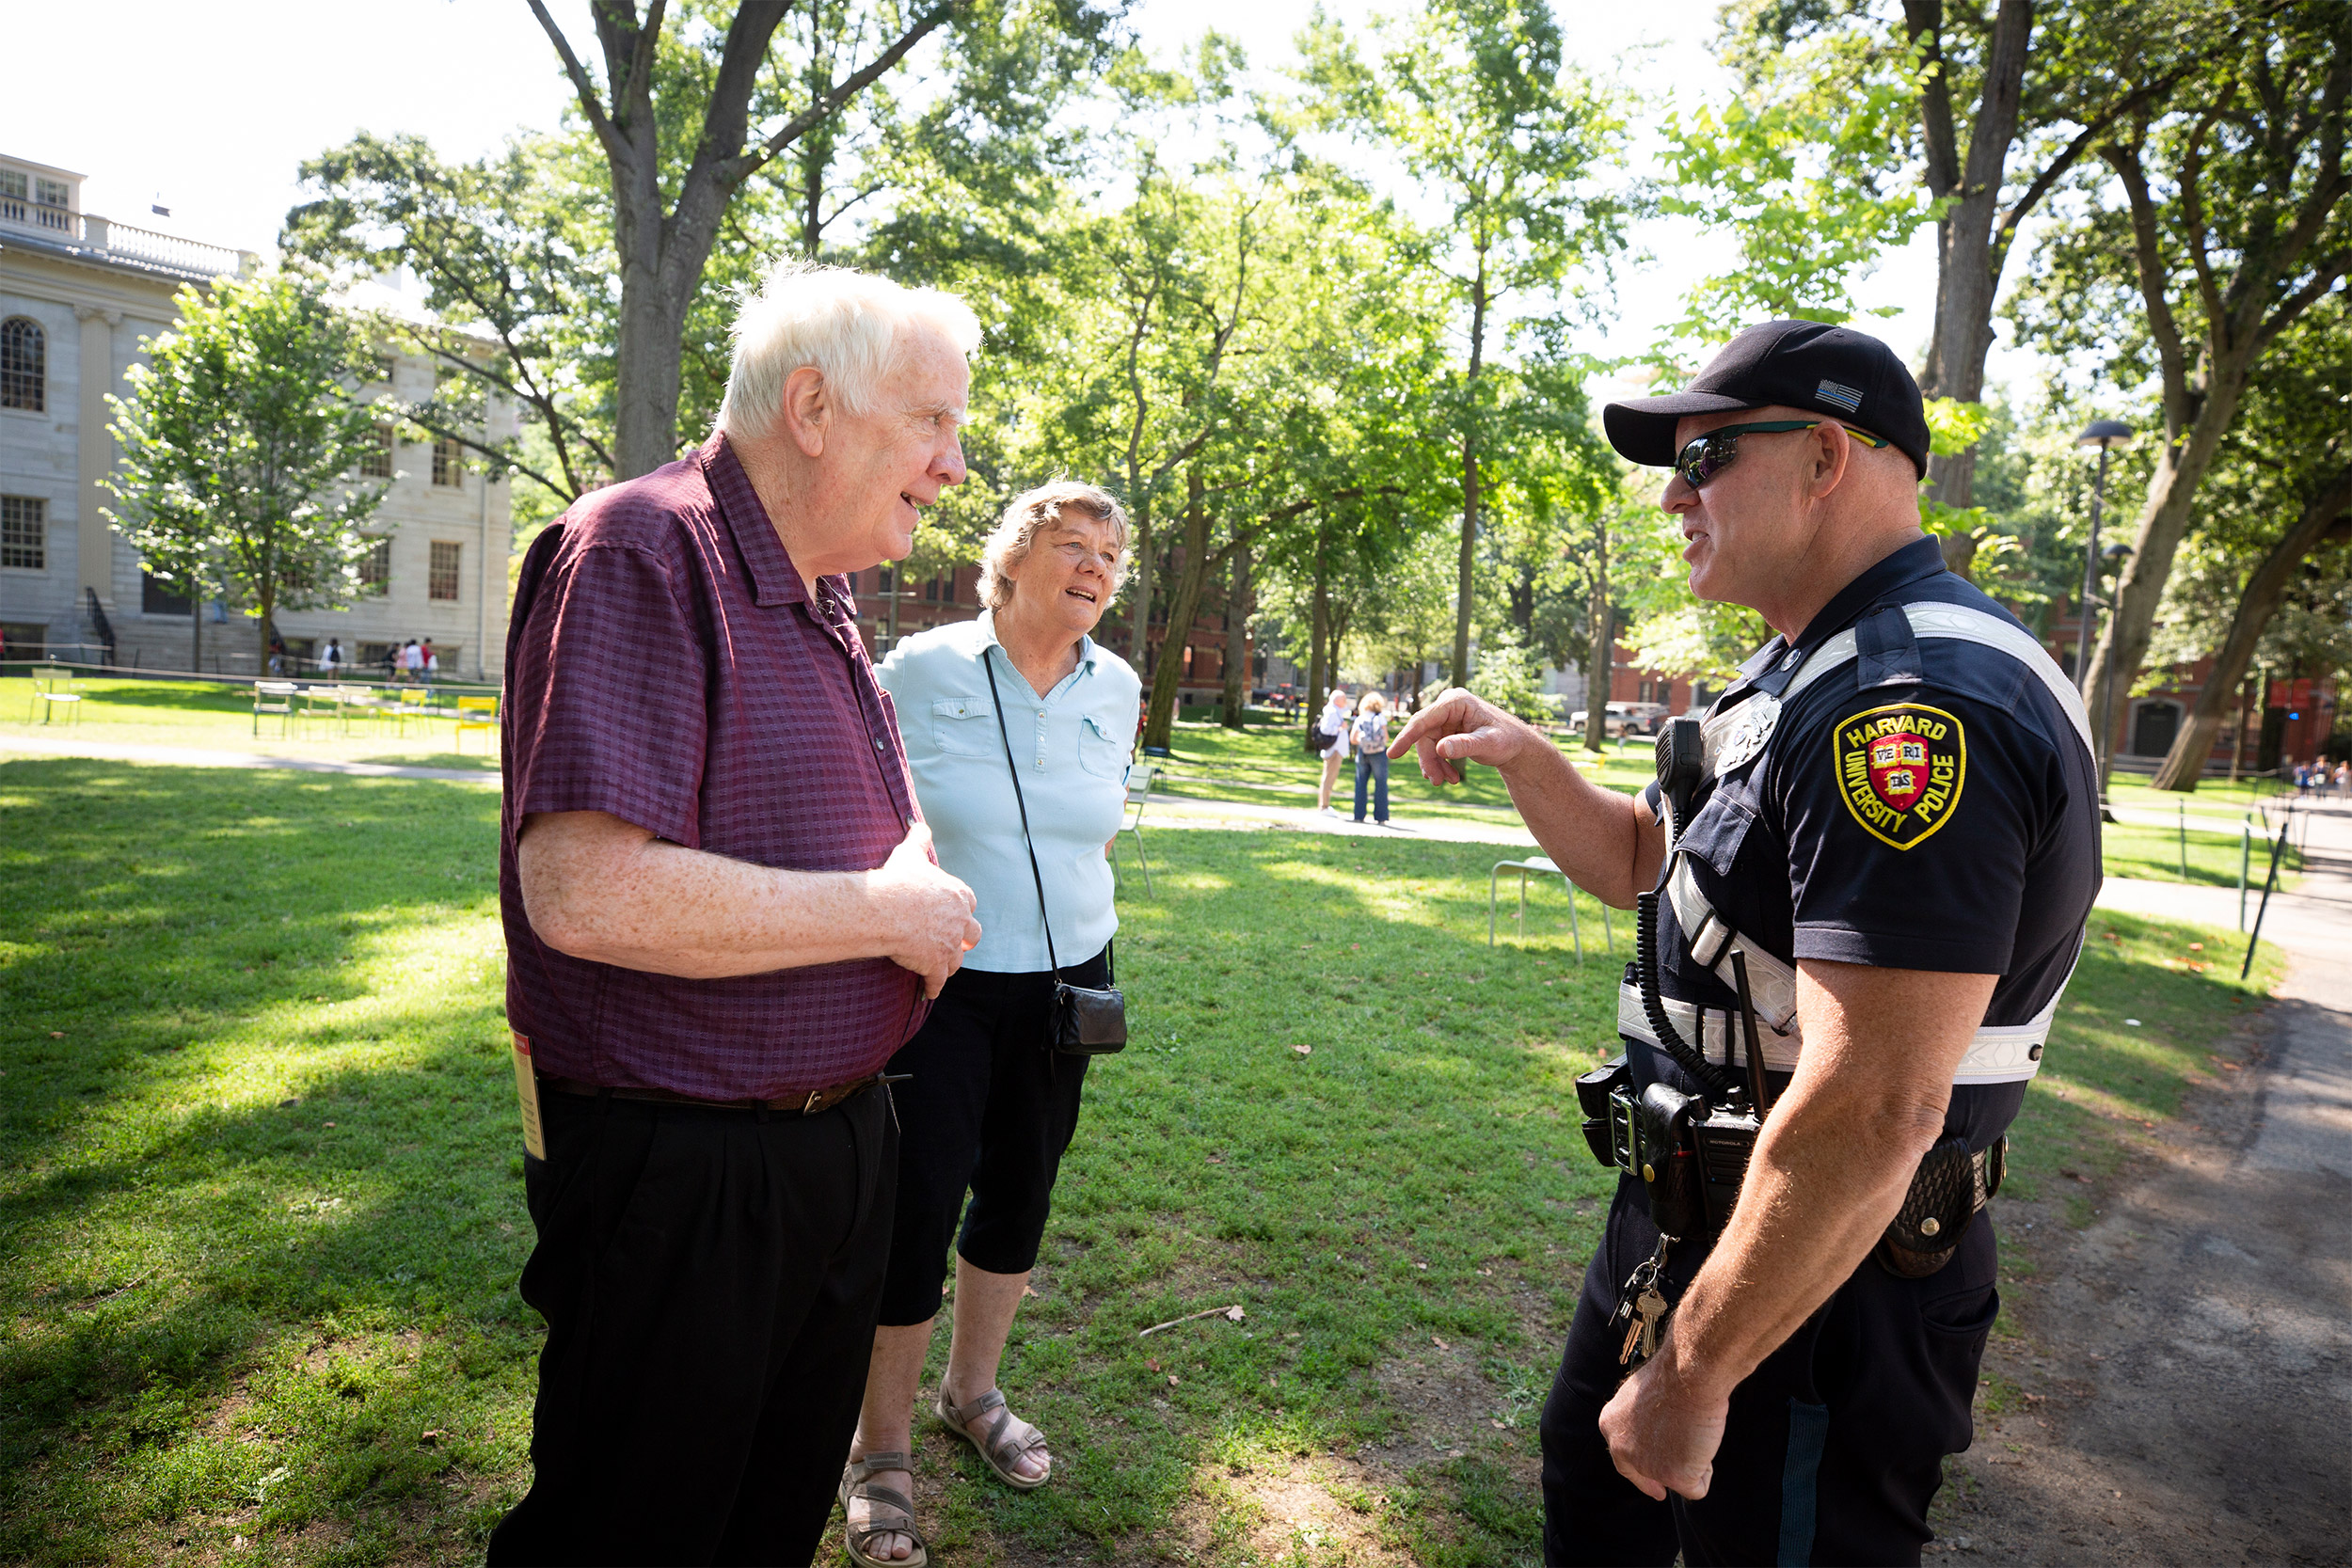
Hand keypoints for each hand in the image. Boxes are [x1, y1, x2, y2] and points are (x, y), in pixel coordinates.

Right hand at [871, 821, 980, 997]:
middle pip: (973, 934)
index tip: (957, 911)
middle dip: (967, 938)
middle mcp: (959, 921)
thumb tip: (920, 824)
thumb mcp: (909, 854)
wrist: (885, 909)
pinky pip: (937, 980)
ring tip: (944, 967)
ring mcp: (949, 945)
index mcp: (957, 895)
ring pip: (958, 960)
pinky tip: (930, 991)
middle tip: (959, 942)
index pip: (969, 902)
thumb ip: (918, 839)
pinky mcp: (935, 964)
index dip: (963, 908)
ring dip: (951, 963)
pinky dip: (933, 986)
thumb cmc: (898, 881)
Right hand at [1386, 688, 1533, 783]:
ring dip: (1434, 764)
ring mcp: (1446, 716)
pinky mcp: (1446, 728)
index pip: (1424, 719)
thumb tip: (1441, 748)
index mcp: (1456, 701)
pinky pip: (1433, 747)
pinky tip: (1448, 776)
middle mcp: (1448, 705)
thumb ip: (1466, 745)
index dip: (1406, 737)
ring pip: (1427, 744)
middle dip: (1429, 760)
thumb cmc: (1507, 741)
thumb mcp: (1489, 745)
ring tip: (1448, 781)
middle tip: (1436, 781)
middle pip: (1424, 735)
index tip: (1392, 755)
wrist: (1516, 745)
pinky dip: (1439, 763)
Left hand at [1596, 1339, 1729, 1501]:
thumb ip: (1643, 1420)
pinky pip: (1696, 1487)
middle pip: (1644, 1474)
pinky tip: (1703, 1445)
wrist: (1688, 1377)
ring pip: (1677, 1478)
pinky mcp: (1672, 1476)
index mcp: (1612, 1424)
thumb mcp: (1643, 1396)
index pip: (1622, 1458)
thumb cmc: (1673, 1377)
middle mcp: (1622, 1448)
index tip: (1654, 1488)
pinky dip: (1706, 1471)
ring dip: (1692, 1461)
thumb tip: (1657, 1433)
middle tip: (1664, 1488)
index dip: (1639, 1473)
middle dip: (1657, 1479)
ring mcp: (1647, 1465)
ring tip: (1695, 1433)